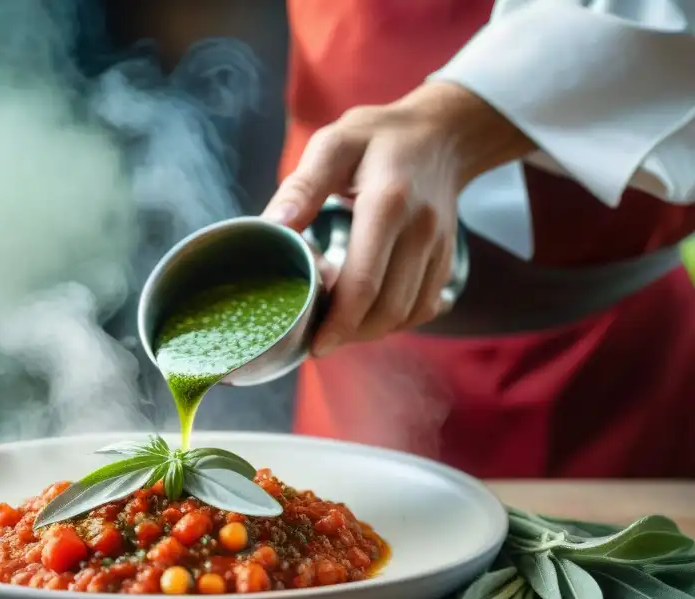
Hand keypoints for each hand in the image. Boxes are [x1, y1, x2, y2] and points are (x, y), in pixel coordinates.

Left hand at [263, 81, 533, 355]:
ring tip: (336, 327)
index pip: (364, 283)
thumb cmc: (377, 138)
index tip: (314, 344)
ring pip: (407, 314)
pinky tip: (367, 315)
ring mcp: (439, 248)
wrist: (441, 134)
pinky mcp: (447, 259)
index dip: (338, 323)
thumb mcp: (333, 144)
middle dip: (350, 333)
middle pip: (387, 308)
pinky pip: (422, 307)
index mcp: (387, 203)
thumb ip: (302, 187)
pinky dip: (394, 321)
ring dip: (370, 331)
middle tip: (316, 339)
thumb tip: (272, 226)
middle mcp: (420, 231)